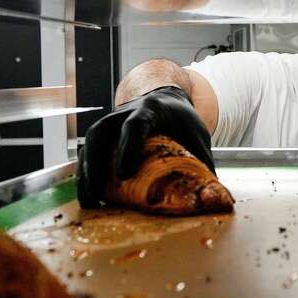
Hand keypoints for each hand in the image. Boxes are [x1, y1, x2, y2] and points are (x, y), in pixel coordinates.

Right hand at [77, 86, 214, 208]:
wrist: (165, 98)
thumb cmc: (181, 119)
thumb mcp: (196, 134)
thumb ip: (202, 161)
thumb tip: (211, 196)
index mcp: (151, 109)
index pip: (135, 125)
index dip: (128, 148)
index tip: (123, 175)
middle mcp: (125, 112)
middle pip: (100, 132)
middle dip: (94, 163)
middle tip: (95, 192)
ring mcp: (111, 122)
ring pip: (90, 142)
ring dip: (86, 171)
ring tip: (88, 200)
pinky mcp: (105, 134)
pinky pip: (89, 150)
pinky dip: (86, 172)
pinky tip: (89, 194)